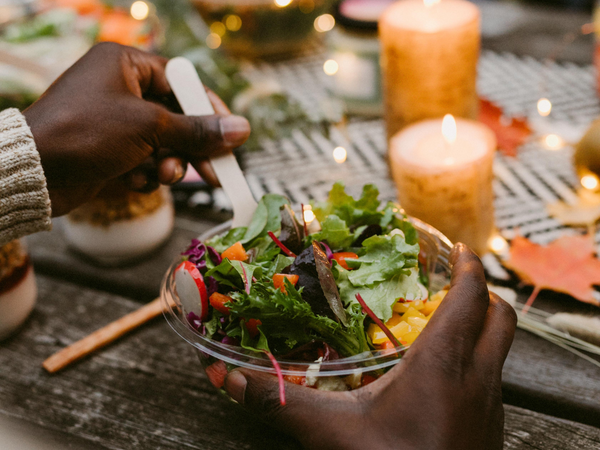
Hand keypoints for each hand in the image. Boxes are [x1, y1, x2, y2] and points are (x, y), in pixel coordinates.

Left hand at [23, 42, 249, 215]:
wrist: (33, 173)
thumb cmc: (87, 132)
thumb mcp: (150, 127)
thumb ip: (197, 130)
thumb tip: (243, 129)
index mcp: (126, 65)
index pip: (182, 82)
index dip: (209, 109)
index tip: (232, 134)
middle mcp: (121, 89)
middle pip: (176, 117)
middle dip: (192, 148)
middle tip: (216, 171)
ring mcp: (115, 121)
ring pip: (163, 144)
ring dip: (169, 164)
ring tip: (164, 176)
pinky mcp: (110, 150)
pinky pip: (145, 160)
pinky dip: (147, 173)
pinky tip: (138, 180)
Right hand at [223, 243, 516, 449]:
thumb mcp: (330, 432)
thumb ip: (280, 401)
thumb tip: (228, 379)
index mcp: (443, 363)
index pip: (472, 297)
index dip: (469, 266)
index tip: (457, 248)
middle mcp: (478, 379)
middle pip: (501, 317)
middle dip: (482, 290)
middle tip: (451, 281)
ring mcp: (489, 408)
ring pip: (499, 350)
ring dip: (480, 328)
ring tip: (443, 322)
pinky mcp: (489, 431)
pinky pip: (492, 381)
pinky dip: (476, 363)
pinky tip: (442, 378)